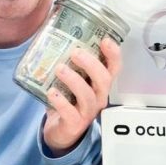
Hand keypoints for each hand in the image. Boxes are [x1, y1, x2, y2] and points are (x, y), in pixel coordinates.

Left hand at [42, 38, 121, 155]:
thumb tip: (52, 33)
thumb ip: (68, 61)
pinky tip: (52, 92)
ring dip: (74, 80)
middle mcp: (98, 97)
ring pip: (87, 96)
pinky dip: (61, 101)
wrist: (60, 131)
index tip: (105, 40)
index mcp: (99, 84)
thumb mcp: (72, 80)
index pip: (114, 68)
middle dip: (91, 64)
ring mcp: (87, 112)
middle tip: (75, 53)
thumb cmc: (67, 100)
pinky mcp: (74, 124)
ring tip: (59, 69)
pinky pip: (70, 112)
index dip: (113, 55)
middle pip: (103, 80)